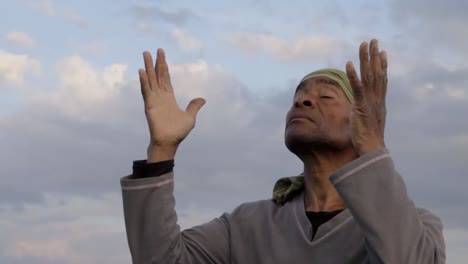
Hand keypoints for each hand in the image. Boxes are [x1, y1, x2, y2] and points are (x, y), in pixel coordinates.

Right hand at [139, 49, 205, 161]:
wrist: (169, 143)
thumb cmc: (178, 133)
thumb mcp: (190, 117)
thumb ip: (194, 106)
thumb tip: (202, 99)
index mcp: (169, 98)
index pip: (165, 78)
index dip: (164, 67)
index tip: (162, 55)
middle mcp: (160, 97)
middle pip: (157, 75)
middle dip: (156, 62)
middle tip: (154, 50)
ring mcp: (154, 100)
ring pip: (150, 80)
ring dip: (148, 67)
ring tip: (145, 54)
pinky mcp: (150, 106)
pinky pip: (146, 91)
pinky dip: (144, 81)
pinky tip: (142, 71)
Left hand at [346, 39, 386, 155]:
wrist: (371, 150)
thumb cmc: (368, 140)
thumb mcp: (368, 122)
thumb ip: (366, 113)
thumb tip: (361, 111)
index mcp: (379, 102)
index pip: (382, 80)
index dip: (382, 65)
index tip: (382, 52)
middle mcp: (377, 99)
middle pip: (377, 73)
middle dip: (374, 56)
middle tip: (374, 40)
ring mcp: (370, 102)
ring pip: (368, 76)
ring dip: (365, 59)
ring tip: (363, 45)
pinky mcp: (360, 106)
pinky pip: (357, 88)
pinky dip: (353, 75)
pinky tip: (349, 63)